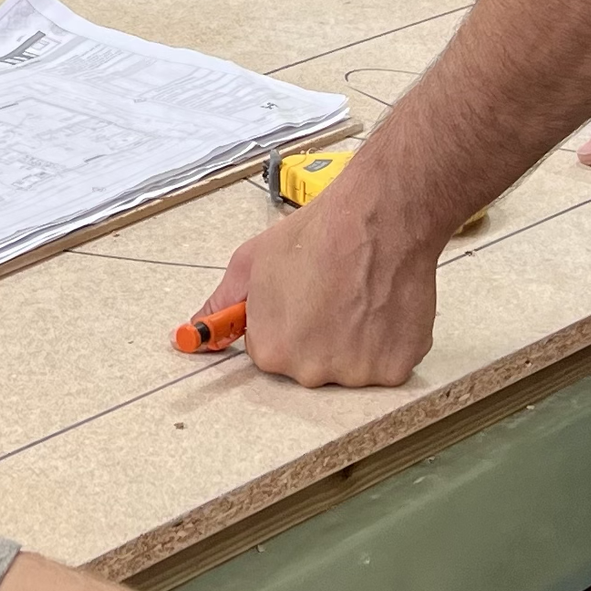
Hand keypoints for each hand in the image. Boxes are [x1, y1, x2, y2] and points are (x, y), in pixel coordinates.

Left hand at [196, 171, 439, 388]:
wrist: (378, 215)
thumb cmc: (316, 233)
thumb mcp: (252, 260)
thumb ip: (223, 302)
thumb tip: (194, 330)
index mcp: (271, 350)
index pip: (269, 351)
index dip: (283, 320)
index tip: (298, 298)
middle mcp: (311, 372)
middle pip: (309, 363)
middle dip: (317, 334)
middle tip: (330, 291)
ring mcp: (356, 375)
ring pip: (349, 365)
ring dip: (354, 339)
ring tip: (359, 294)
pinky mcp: (395, 369)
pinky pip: (386, 364)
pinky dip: (386, 341)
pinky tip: (383, 304)